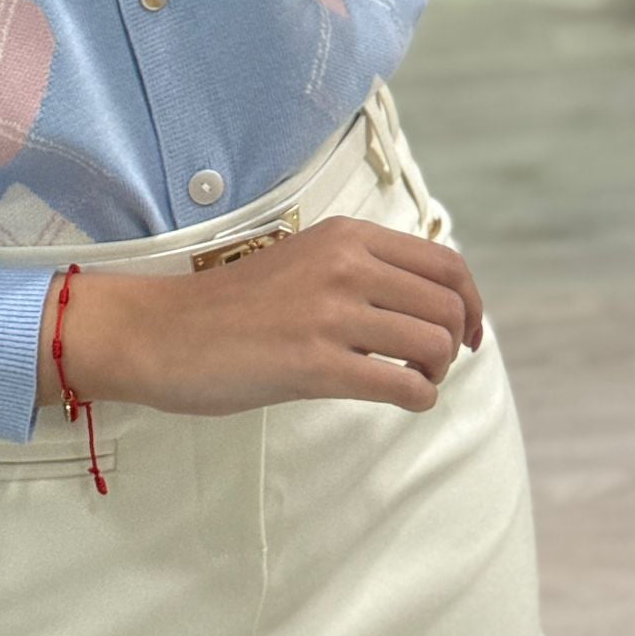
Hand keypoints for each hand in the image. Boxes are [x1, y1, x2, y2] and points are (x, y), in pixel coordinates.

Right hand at [143, 213, 486, 417]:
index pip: (445, 264)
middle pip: (448, 306)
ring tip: (412, 382)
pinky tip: (401, 400)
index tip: (469, 333)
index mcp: (344, 236)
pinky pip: (402, 386)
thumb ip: (357, 266)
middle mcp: (344, 265)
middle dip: (456, 344)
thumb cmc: (232, 304)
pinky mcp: (315, 364)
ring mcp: (329, 313)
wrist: (163, 331)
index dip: (471, 303)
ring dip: (436, 373)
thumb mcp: (302, 258)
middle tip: (432, 365)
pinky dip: (417, 399)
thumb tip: (426, 299)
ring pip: (434, 345)